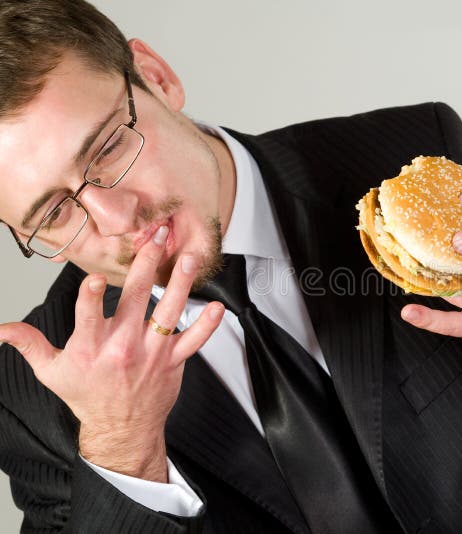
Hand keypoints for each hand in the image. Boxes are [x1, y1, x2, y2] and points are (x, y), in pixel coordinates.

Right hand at [0, 226, 223, 481]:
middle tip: (154, 240)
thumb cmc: (88, 395)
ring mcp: (152, 354)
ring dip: (179, 285)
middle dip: (144, 268)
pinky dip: (207, 324)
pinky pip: (194, 340)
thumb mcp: (52, 371)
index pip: (87, 318)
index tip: (94, 279)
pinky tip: (218, 306)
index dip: (89, 299)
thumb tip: (1, 328)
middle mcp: (123, 349)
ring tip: (186, 259)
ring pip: (168, 314)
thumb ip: (29, 343)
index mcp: (90, 349)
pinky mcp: (173, 361)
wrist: (121, 428)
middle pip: (134, 303)